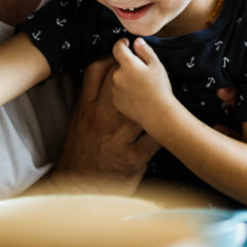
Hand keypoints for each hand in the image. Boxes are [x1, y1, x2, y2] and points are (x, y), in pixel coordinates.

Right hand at [48, 56, 158, 193]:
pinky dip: (163, 131)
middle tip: (148, 68)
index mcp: (85, 109)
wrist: (76, 191)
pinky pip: (155, 137)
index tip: (123, 54)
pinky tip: (170, 127)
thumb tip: (103, 83)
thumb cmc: (78, 157)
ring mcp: (118, 138)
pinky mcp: (133, 158)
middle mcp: (101, 119)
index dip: (112, 58)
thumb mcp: (76, 124)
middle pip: (122, 82)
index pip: (97, 71)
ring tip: (165, 96)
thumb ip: (89, 103)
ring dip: (156, 100)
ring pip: (143, 106)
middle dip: (137, 71)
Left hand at [109, 37, 175, 126]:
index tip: (127, 43)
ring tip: (141, 86)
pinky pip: (117, 91)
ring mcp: (114, 89)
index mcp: (127, 65)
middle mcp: (117, 76)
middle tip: (142, 71)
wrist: (158, 114)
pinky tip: (137, 95)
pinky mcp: (115, 101)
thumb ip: (145, 51)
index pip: (117, 48)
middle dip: (127, 64)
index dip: (122, 43)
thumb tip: (136, 41)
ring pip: (117, 78)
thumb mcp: (156, 65)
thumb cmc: (160, 88)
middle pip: (118, 64)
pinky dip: (124, 90)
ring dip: (125, 77)